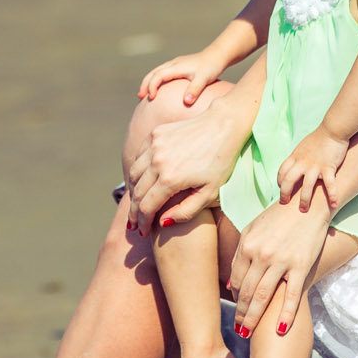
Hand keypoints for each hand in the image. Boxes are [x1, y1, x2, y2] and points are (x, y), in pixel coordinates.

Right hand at [127, 103, 243, 235]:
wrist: (224, 126)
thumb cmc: (221, 162)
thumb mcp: (210, 193)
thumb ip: (186, 211)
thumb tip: (162, 222)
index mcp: (170, 179)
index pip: (146, 207)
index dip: (142, 222)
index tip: (142, 232)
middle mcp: (157, 161)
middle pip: (136, 192)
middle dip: (133, 211)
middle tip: (134, 224)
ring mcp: (154, 145)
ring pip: (134, 173)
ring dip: (133, 190)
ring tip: (136, 203)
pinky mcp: (155, 134)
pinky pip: (139, 156)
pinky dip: (137, 170)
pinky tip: (143, 179)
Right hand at [137, 51, 222, 105]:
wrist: (217, 56)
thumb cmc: (211, 67)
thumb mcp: (204, 79)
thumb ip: (195, 90)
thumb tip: (186, 102)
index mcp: (177, 67)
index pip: (158, 75)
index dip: (152, 86)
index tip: (151, 97)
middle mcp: (173, 64)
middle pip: (153, 72)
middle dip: (145, 84)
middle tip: (140, 97)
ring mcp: (175, 64)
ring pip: (156, 72)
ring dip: (148, 82)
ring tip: (143, 94)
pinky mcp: (178, 66)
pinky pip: (162, 73)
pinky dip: (155, 80)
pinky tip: (157, 89)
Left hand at [227, 197, 332, 336]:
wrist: (307, 205)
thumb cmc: (278, 217)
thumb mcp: (253, 230)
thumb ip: (240, 255)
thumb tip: (230, 285)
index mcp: (248, 245)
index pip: (237, 280)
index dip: (235, 297)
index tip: (236, 309)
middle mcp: (262, 255)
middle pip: (247, 292)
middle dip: (241, 313)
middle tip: (239, 330)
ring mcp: (282, 261)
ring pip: (264, 297)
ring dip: (254, 318)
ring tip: (248, 333)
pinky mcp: (301, 266)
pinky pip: (292, 295)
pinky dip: (286, 314)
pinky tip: (281, 329)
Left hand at [277, 126, 349, 210]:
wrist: (333, 130)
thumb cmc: (319, 138)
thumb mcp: (302, 147)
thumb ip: (298, 158)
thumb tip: (294, 167)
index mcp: (295, 156)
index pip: (282, 172)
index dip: (280, 182)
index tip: (282, 188)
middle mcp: (302, 162)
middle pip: (288, 181)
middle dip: (285, 194)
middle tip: (284, 203)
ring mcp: (315, 166)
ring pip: (306, 187)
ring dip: (304, 200)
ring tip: (303, 210)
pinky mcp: (328, 167)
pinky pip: (329, 185)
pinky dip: (332, 195)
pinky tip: (334, 204)